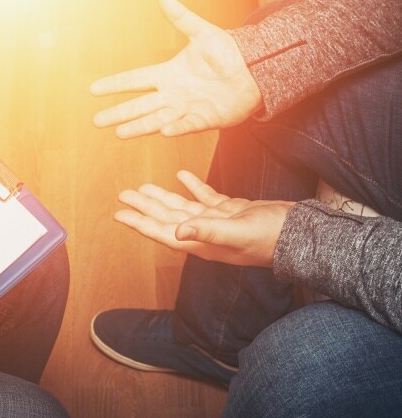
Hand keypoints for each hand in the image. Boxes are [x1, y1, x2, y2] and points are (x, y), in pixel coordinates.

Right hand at [90, 0, 261, 138]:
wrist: (252, 70)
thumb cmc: (227, 52)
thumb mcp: (202, 32)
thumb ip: (181, 17)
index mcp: (168, 74)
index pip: (135, 80)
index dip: (115, 84)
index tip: (93, 89)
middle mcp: (172, 94)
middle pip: (139, 105)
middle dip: (119, 113)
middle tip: (97, 121)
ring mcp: (186, 109)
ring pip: (157, 119)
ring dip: (139, 126)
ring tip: (119, 133)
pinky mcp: (203, 119)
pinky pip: (187, 125)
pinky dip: (176, 128)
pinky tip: (163, 131)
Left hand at [115, 170, 292, 266]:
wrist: (298, 232)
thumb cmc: (271, 238)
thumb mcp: (237, 234)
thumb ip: (207, 232)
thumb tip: (178, 232)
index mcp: (201, 241)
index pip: (163, 231)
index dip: (140, 223)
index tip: (120, 214)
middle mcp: (204, 233)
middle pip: (166, 218)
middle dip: (145, 206)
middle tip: (124, 195)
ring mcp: (216, 221)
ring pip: (182, 207)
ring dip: (162, 196)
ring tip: (143, 187)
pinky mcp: (230, 210)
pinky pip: (205, 197)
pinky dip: (192, 186)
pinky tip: (181, 176)